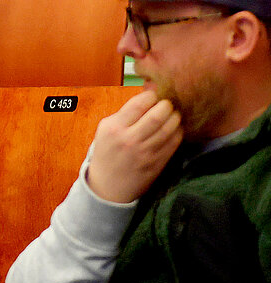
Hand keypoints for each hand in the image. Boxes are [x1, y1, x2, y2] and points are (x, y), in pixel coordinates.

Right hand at [85, 89, 181, 203]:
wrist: (108, 187)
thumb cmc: (107, 154)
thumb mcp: (105, 131)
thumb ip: (124, 115)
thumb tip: (149, 98)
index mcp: (113, 128)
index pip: (138, 103)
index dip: (151, 96)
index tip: (154, 96)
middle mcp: (129, 139)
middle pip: (158, 114)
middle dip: (167, 105)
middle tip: (168, 104)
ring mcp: (145, 152)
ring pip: (169, 127)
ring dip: (175, 117)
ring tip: (173, 114)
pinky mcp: (157, 162)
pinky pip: (174, 141)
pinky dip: (178, 131)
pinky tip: (175, 128)